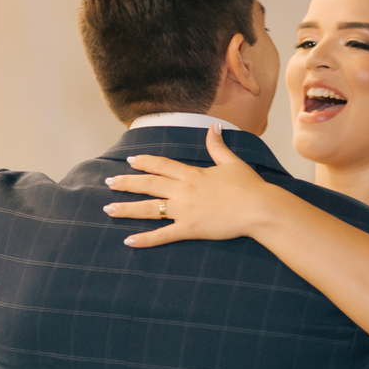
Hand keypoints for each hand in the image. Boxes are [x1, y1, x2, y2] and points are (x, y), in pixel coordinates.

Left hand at [104, 124, 278, 247]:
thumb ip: (218, 146)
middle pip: (149, 185)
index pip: (162, 165)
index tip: (129, 160)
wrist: (259, 208)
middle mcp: (183, 190)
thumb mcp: (232, 162)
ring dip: (127, 209)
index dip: (144, 162)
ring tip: (108, 209)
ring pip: (149, 209)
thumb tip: (214, 127)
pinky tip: (129, 241)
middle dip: (126, 183)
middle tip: (108, 182)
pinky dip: (145, 239)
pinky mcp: (190, 229)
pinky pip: (163, 235)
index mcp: (192, 174)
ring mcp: (185, 210)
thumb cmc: (249, 186)